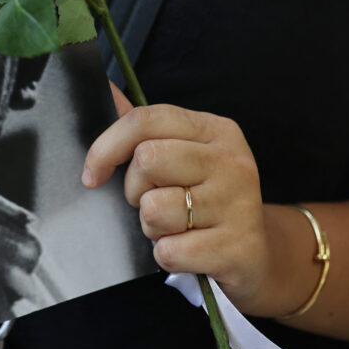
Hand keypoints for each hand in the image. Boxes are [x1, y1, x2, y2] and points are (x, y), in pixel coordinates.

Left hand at [82, 98, 269, 311]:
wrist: (255, 255)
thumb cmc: (205, 199)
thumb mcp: (183, 155)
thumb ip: (143, 129)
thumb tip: (105, 92)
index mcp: (215, 129)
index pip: (145, 120)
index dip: (106, 147)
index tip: (93, 174)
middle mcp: (231, 160)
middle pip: (147, 159)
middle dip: (135, 189)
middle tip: (153, 202)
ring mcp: (239, 203)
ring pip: (154, 208)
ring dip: (152, 227)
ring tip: (176, 227)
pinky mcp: (238, 247)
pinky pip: (169, 251)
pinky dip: (168, 255)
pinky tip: (190, 250)